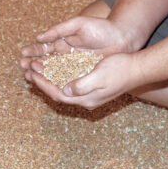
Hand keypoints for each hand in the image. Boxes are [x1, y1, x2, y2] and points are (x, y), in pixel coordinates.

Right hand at [18, 15, 137, 72]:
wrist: (122, 38)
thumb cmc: (101, 28)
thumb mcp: (78, 24)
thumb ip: (59, 29)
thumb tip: (39, 37)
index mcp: (63, 42)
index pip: (43, 48)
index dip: (33, 51)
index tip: (22, 54)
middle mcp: (66, 55)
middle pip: (45, 61)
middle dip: (32, 64)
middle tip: (22, 67)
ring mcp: (74, 65)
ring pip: (53, 72)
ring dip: (41, 74)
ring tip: (29, 76)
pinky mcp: (82, 74)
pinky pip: (66, 79)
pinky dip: (56, 82)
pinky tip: (47, 84)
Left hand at [19, 15, 145, 107]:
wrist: (139, 69)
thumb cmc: (121, 69)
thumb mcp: (101, 75)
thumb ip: (82, 84)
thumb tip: (65, 89)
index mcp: (87, 99)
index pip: (59, 94)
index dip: (44, 85)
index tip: (32, 74)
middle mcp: (87, 99)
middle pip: (59, 94)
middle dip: (43, 83)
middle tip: (28, 72)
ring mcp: (90, 94)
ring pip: (64, 89)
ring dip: (50, 80)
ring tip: (37, 70)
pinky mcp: (93, 87)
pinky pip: (71, 84)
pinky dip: (60, 77)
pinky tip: (55, 69)